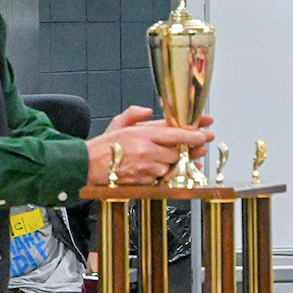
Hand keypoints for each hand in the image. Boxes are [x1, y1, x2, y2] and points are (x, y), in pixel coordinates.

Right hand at [86, 109, 213, 184]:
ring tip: (166, 159)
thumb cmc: (102, 147)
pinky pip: (162, 179)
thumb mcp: (118, 123)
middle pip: (178, 151)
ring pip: (171, 166)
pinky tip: (161, 170)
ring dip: (173, 163)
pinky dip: (165, 175)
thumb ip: (134, 114)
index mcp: (142, 134)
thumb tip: (147, 111)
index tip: (205, 133)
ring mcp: (146, 168)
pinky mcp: (144, 181)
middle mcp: (146, 151)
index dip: (193, 134)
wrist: (88, 166)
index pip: (175, 134)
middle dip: (190, 150)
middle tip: (199, 148)